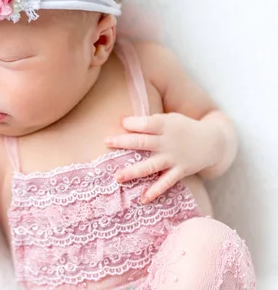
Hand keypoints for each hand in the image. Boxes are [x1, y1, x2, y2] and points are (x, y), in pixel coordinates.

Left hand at [105, 113, 219, 203]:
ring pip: (150, 166)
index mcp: (165, 126)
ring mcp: (173, 158)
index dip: (133, 123)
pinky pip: (166, 183)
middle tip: (106, 142)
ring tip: (117, 177)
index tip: (121, 122)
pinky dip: (155, 191)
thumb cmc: (182, 128)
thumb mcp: (170, 119)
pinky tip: (143, 199)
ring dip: (133, 171)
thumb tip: (124, 123)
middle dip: (123, 142)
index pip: (147, 123)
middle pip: (143, 142)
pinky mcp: (180, 171)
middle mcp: (168, 142)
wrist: (213, 142)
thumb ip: (151, 122)